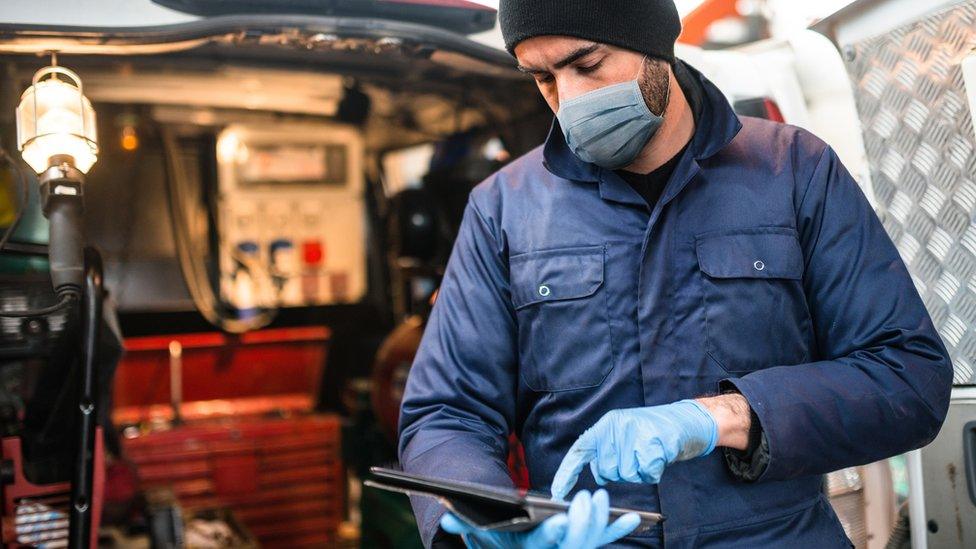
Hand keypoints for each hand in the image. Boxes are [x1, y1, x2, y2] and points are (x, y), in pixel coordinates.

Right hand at [440, 489, 638, 547]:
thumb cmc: (496, 539)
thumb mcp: (480, 533)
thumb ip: (465, 526)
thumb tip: (446, 518)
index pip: (542, 546)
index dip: (552, 535)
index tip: (561, 520)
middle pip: (575, 547)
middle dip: (585, 524)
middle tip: (589, 497)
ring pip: (591, 545)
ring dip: (602, 524)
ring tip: (602, 497)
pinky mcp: (582, 548)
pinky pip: (603, 543)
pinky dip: (618, 531)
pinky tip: (635, 519)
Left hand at [550, 400, 718, 499]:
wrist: (684, 420)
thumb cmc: (652, 431)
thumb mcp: (623, 433)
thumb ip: (607, 450)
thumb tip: (599, 474)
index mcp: (606, 425)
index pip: (580, 449)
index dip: (567, 471)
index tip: (558, 491)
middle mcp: (617, 427)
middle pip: (606, 470)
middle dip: (620, 471)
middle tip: (636, 456)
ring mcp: (635, 435)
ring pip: (625, 475)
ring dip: (638, 472)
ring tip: (648, 454)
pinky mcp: (653, 444)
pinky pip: (646, 475)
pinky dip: (653, 472)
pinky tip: (658, 457)